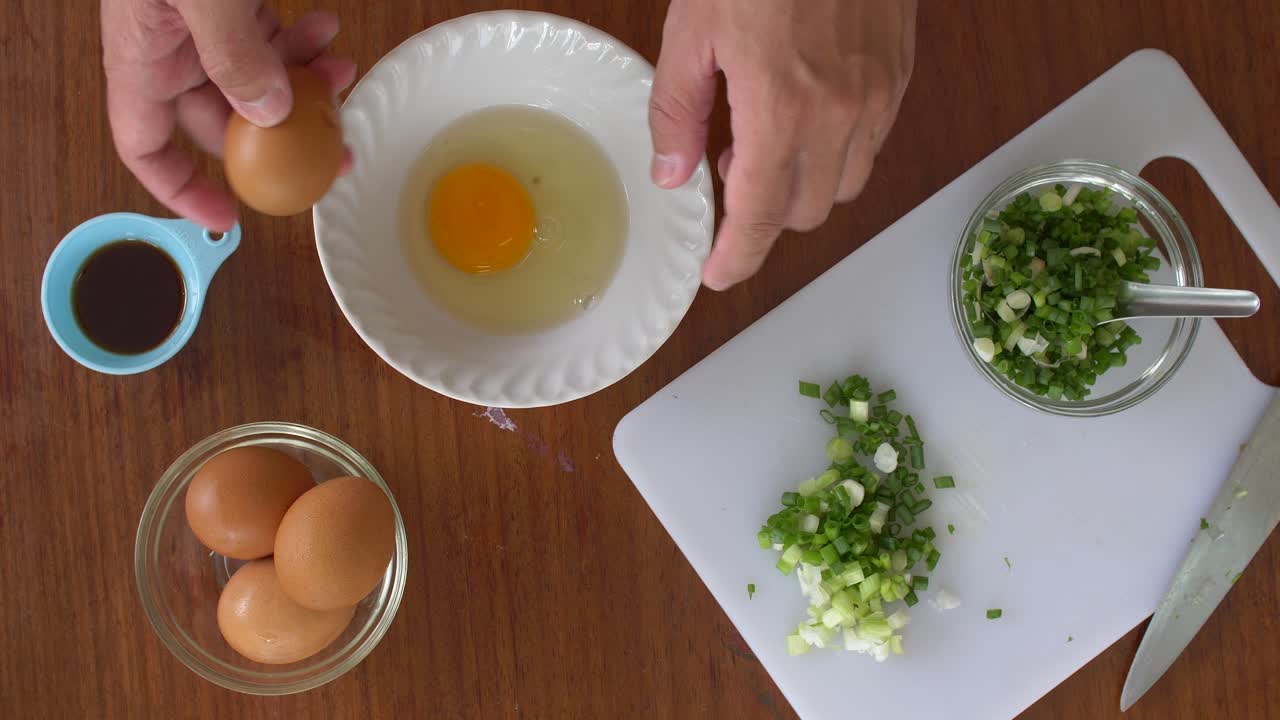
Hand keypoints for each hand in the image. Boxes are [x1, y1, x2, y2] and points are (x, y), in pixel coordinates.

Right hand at [101, 0, 356, 230]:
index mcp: (142, 61)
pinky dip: (300, 43)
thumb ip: (233, 53)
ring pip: (257, 82)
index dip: (183, 191)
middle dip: (281, 137)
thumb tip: (271, 114)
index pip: (146, 148)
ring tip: (341, 69)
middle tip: (334, 146)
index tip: (229, 218)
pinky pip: (267, 39)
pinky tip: (327, 31)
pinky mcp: (227, 4)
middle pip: (223, 122)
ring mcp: (199, 30)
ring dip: (304, 84)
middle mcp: (169, 52)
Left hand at [649, 0, 916, 289]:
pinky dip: (836, 153)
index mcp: (781, 106)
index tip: (719, 275)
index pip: (760, 214)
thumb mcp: (693, 30)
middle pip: (805, 211)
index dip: (737, 256)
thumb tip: (673, 173)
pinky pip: (872, 146)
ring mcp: (878, 97)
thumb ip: (678, 110)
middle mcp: (840, 114)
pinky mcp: (899, 77)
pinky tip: (807, 117)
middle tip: (730, 174)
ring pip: (845, 186)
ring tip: (768, 141)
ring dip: (803, 185)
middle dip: (764, 213)